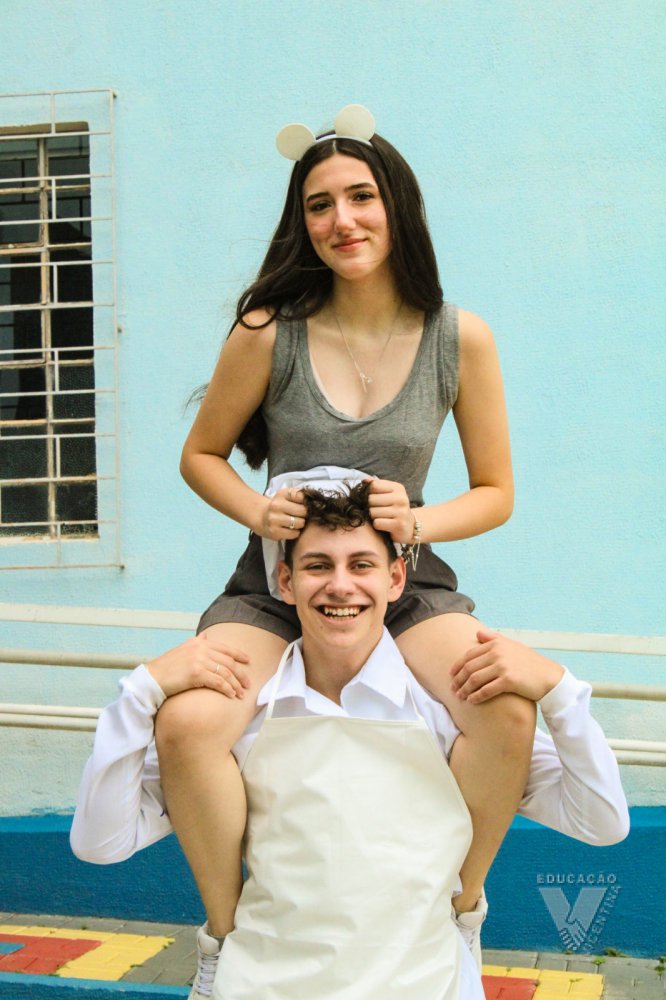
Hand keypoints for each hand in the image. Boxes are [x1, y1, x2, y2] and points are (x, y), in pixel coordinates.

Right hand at [147, 633, 251, 698]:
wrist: (152, 678)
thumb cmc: (167, 667)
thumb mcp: (182, 649)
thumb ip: (196, 643)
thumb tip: (206, 635)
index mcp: (199, 642)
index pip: (225, 648)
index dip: (239, 655)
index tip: (248, 661)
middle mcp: (201, 648)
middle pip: (229, 661)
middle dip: (241, 674)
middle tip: (248, 684)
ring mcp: (199, 660)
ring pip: (226, 673)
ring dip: (236, 685)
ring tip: (241, 694)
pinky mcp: (196, 673)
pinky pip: (218, 682)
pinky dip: (227, 689)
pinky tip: (231, 695)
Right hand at [260, 487, 306, 540]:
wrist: (261, 517)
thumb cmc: (279, 506)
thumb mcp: (286, 496)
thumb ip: (299, 495)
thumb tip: (315, 501)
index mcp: (281, 494)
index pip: (302, 497)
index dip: (307, 502)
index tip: (305, 505)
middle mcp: (276, 506)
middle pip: (303, 511)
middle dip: (304, 514)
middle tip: (300, 515)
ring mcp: (274, 520)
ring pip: (300, 523)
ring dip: (300, 524)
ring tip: (295, 522)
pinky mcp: (275, 532)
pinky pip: (294, 533)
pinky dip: (295, 532)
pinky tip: (290, 529)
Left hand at [367, 479, 415, 544]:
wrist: (410, 526)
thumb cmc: (395, 508)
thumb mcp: (389, 493)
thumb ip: (376, 485)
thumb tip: (364, 480)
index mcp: (398, 488)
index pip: (374, 485)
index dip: (369, 492)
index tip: (375, 498)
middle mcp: (401, 498)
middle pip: (371, 499)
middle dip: (371, 506)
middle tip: (379, 510)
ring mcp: (401, 512)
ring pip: (372, 512)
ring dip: (374, 517)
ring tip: (383, 517)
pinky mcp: (399, 525)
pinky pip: (377, 523)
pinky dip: (377, 525)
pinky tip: (385, 524)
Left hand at [449, 628, 564, 703]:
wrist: (548, 677)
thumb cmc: (529, 662)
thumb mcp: (512, 645)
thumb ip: (494, 638)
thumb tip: (478, 632)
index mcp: (496, 643)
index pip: (469, 655)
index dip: (457, 666)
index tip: (451, 675)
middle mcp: (498, 653)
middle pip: (469, 667)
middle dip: (458, 679)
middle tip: (452, 689)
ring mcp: (503, 666)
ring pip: (475, 679)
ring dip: (465, 689)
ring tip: (460, 697)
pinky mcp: (509, 681)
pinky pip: (486, 690)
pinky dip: (476, 696)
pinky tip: (471, 701)